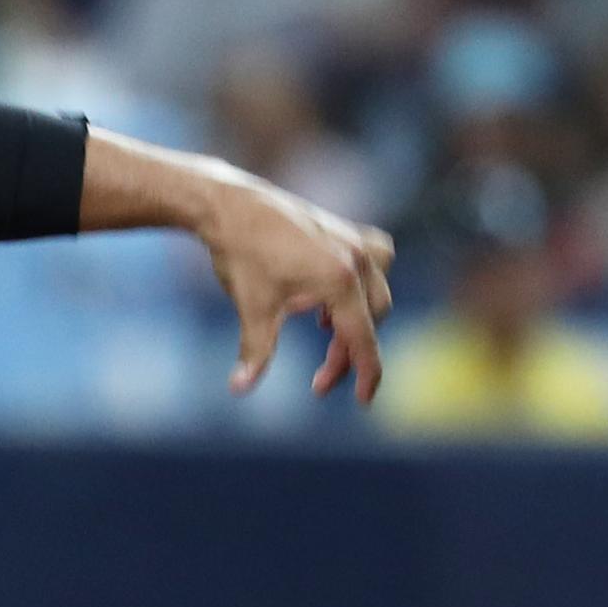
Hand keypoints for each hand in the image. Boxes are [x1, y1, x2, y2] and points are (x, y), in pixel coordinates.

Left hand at [189, 166, 394, 400]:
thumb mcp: (253, 308)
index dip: (366, 375)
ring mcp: (355, 240)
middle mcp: (357, 259)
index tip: (362, 401)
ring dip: (359, 319)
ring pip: (377, 293)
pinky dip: (361, 286)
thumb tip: (240, 389)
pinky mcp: (346, 230)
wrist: (231, 205)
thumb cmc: (241, 254)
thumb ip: (256, 352)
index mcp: (339, 280)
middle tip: (318, 380)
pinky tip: (327, 300)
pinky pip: (375, 262)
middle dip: (348, 354)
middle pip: (371, 321)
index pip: (364, 339)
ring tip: (323, 332)